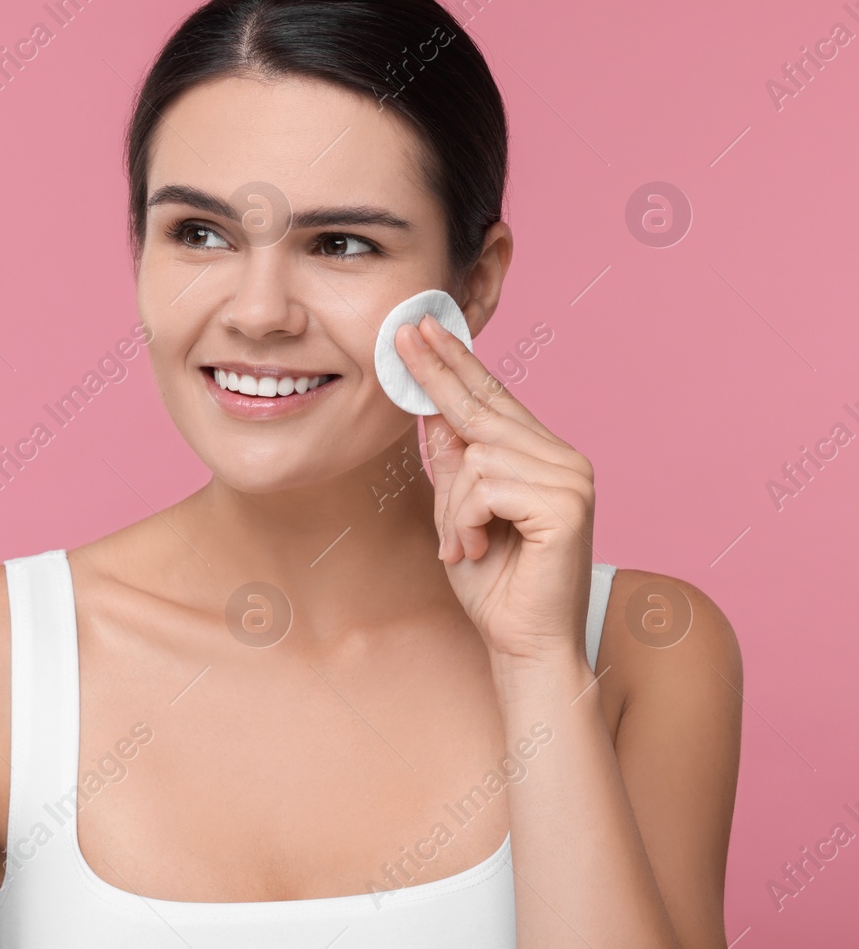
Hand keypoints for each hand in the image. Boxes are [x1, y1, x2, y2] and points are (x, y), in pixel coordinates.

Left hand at [393, 313, 595, 664]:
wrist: (525, 645)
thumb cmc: (494, 585)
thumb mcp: (457, 515)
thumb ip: (452, 466)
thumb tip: (431, 410)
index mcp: (541, 457)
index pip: (493, 399)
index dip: (456, 363)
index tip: (424, 328)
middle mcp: (563, 459)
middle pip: (484, 408)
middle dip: (436, 375)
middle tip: (402, 332)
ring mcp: (570, 478)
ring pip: (477, 455)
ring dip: (452, 508)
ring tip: (461, 545)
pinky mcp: (566, 503)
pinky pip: (486, 486)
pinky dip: (466, 522)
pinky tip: (476, 550)